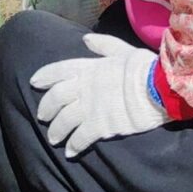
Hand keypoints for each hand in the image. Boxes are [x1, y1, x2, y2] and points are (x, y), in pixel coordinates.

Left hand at [30, 34, 165, 157]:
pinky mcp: (100, 126)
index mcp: (89, 68)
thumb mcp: (124, 50)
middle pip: (56, 98)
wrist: (158, 88)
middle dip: (46, 108)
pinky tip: (69, 153)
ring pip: (63, 120)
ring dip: (56, 130)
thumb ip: (103, 45)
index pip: (59, 70)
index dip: (44, 76)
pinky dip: (73, 146)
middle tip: (42, 117)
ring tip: (53, 139)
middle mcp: (84, 88)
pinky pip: (80, 138)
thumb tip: (85, 39)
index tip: (34, 82)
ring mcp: (90, 107)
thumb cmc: (144, 68)